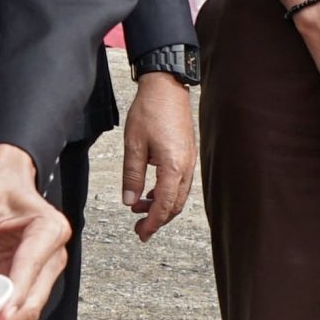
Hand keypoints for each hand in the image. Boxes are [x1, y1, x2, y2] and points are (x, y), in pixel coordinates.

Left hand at [0, 145, 72, 319]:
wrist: (3, 174)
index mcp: (48, 229)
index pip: (30, 270)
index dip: (11, 298)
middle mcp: (53, 251)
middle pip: (34, 297)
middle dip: (7, 318)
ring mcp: (43, 266)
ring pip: (28, 304)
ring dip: (3, 319)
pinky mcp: (29, 274)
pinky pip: (17, 300)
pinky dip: (0, 311)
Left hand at [120, 72, 196, 239]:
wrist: (166, 86)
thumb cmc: (150, 110)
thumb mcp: (133, 145)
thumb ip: (132, 175)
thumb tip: (129, 201)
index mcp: (174, 167)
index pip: (164, 205)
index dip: (152, 223)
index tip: (141, 233)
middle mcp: (186, 167)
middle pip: (175, 205)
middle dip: (157, 220)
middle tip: (139, 229)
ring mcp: (189, 161)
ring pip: (178, 195)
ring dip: (161, 207)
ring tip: (139, 210)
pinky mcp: (187, 154)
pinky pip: (179, 183)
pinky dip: (165, 193)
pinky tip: (150, 193)